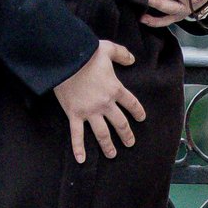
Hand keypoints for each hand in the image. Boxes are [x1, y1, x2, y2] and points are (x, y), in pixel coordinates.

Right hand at [53, 39, 146, 164]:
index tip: (141, 118)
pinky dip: (78, 148)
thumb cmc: (86, 53)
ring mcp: (90, 111)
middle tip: (130, 143)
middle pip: (120, 123)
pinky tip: (81, 159)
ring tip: (112, 154)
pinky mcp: (74, 115)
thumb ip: (121, 54)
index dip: (138, 111)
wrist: (66, 60)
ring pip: (102, 133)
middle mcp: (105, 104)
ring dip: (108, 146)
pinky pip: (77, 134)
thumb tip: (132, 60)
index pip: (131, 103)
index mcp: (115, 89)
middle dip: (126, 135)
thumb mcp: (107, 48)